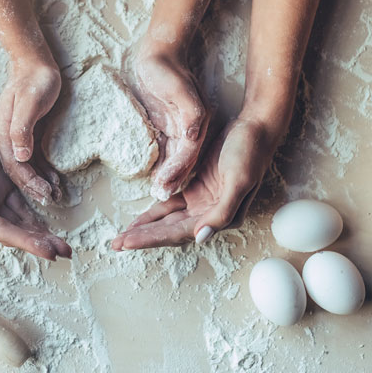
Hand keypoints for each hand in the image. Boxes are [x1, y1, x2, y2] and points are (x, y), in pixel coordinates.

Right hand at [0, 59, 62, 204]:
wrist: (35, 63)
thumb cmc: (34, 80)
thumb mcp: (28, 102)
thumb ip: (22, 128)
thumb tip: (22, 157)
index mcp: (2, 134)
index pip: (14, 166)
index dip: (28, 183)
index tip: (43, 196)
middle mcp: (6, 139)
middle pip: (17, 170)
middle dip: (32, 190)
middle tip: (50, 204)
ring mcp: (15, 138)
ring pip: (25, 169)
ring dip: (38, 184)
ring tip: (54, 196)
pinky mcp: (27, 136)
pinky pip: (33, 159)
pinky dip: (43, 172)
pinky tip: (53, 181)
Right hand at [0, 98, 71, 260]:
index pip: (4, 232)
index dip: (27, 243)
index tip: (50, 252)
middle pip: (15, 229)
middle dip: (38, 241)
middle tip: (64, 250)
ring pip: (21, 216)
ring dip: (39, 228)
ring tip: (61, 240)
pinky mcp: (2, 176)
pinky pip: (22, 196)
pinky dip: (35, 206)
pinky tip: (50, 213)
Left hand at [111, 117, 278, 250]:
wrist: (256, 128)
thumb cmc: (250, 152)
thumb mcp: (239, 180)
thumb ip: (222, 212)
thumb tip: (200, 237)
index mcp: (221, 217)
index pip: (180, 233)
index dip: (152, 239)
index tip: (127, 243)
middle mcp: (210, 215)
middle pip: (170, 231)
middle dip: (144, 238)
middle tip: (115, 244)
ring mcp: (202, 202)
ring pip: (168, 220)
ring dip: (147, 228)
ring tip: (123, 238)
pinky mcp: (197, 188)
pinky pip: (171, 204)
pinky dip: (155, 212)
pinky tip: (140, 219)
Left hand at [133, 48, 209, 201]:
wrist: (159, 53)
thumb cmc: (167, 69)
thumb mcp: (180, 89)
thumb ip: (190, 113)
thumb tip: (193, 135)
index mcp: (197, 122)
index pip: (189, 153)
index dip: (178, 170)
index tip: (165, 185)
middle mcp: (191, 129)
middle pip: (183, 160)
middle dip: (173, 179)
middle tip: (161, 195)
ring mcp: (179, 128)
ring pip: (175, 159)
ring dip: (167, 176)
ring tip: (157, 193)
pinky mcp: (167, 126)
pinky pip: (165, 150)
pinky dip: (161, 165)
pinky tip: (153, 177)